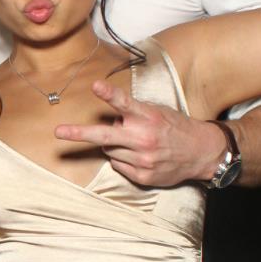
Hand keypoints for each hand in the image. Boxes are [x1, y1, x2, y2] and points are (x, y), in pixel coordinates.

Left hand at [54, 80, 226, 187]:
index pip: (124, 104)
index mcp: (148, 118)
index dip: (109, 94)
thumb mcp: (158, 112)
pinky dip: (123, 159)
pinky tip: (138, 155)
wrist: (201, 152)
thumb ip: (134, 114)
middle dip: (79, 134)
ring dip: (114, 145)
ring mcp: (142, 159)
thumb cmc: (176, 128)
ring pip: (109, 151)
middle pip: (104, 136)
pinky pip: (118, 165)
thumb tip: (111, 121)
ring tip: (134, 142)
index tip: (95, 85)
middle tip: (59, 132)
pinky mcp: (142, 175)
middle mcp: (143, 139)